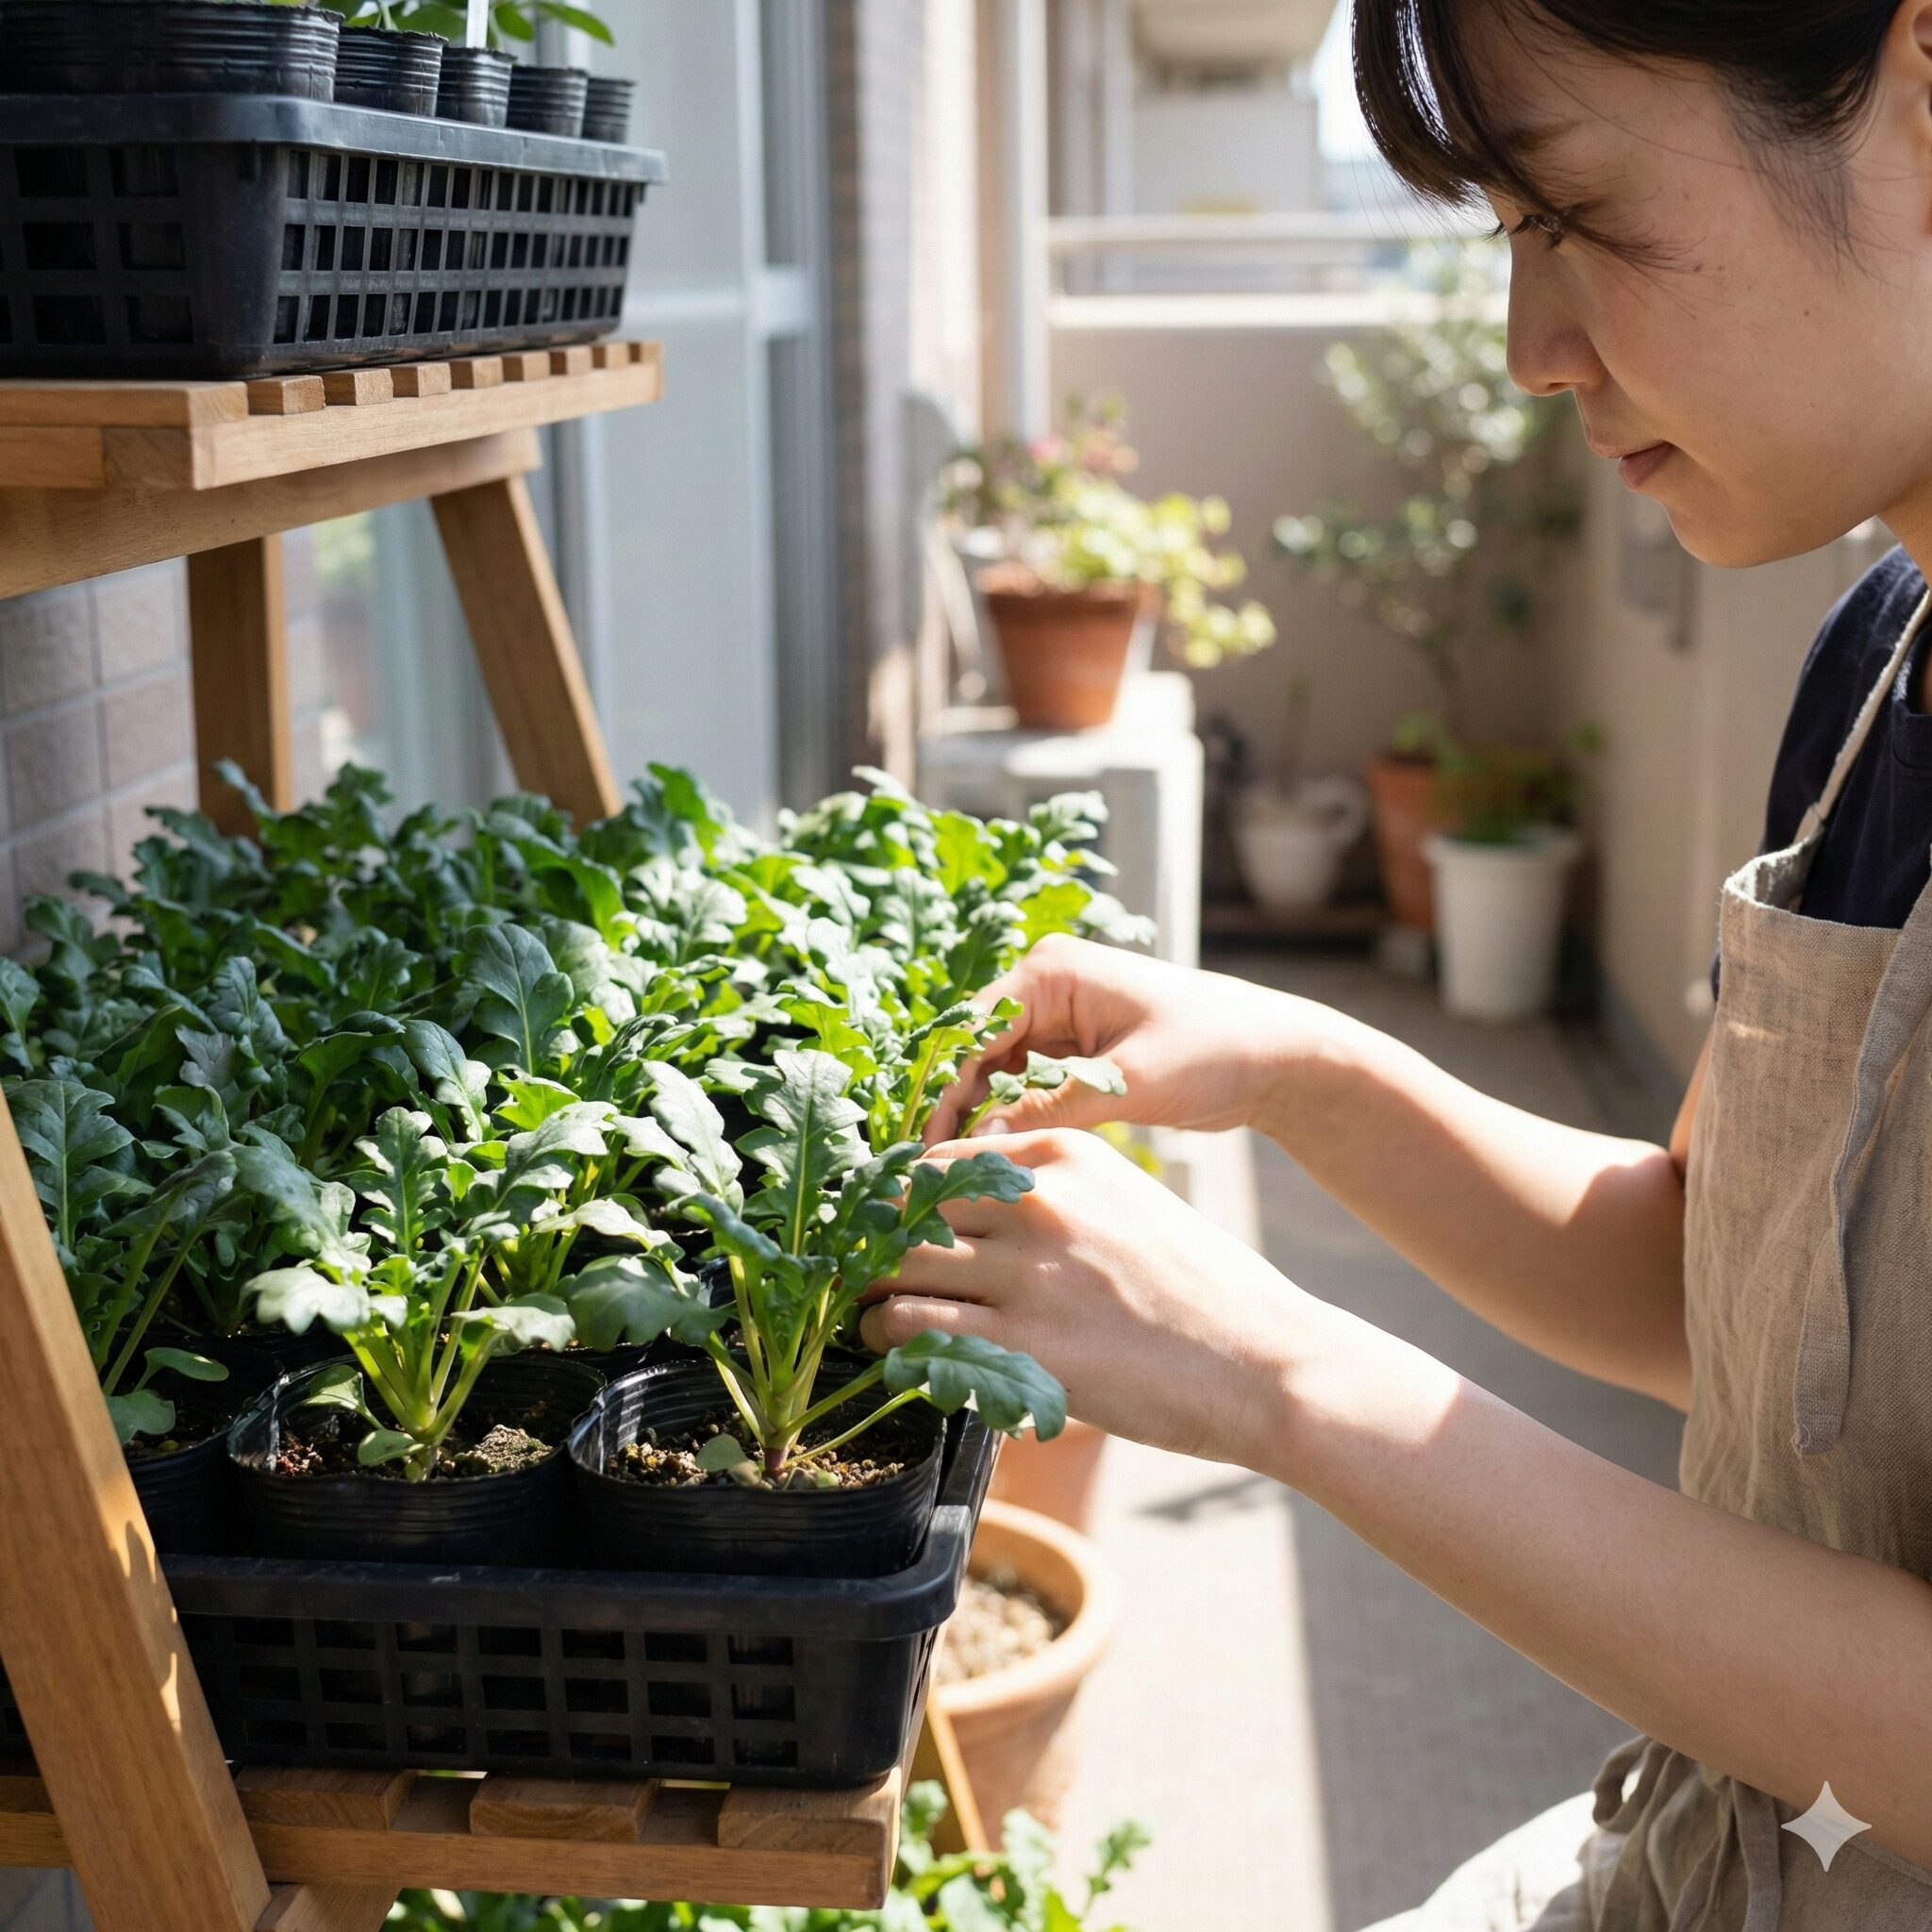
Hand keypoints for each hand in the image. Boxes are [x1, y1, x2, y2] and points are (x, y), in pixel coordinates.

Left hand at [860, 1128, 1308, 1466]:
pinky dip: (888, 1340)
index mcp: (1062, 1156)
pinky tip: (895, 1352)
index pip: (941, 1160)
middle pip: (908, 1208)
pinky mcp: (1024, 1347)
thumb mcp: (1128, 1203)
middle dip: (876, 1243)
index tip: (889, 1229)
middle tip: (865, 1273)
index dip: (902, 1199)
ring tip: (872, 1317)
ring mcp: (1028, 1274)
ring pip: (897, 1267)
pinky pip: (914, 1331)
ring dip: (872, 1294)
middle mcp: (1037, 1203)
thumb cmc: (1202, 1290)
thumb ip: (1055, 1196)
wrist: (1266, 1361)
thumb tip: (980, 1215)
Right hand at [923, 934, 1305, 1143]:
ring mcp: (1059, 1019)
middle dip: (955, 1106)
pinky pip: (1025, 1086)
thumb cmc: (1213, 1049)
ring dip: (980, 1117)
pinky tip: (993, 1160)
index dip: (945, 1086)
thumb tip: (982, 1144)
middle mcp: (1046, 987)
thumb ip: (1052, 1108)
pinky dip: (1011, 1118)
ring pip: (996, 1073)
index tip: (926, 1141)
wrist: (1276, 1056)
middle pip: (976, 1051)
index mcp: (1053, 972)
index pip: (973, 1029)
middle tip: (929, 1166)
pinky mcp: (1074, 1051)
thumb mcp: (1129, 1082)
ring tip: (953, 1172)